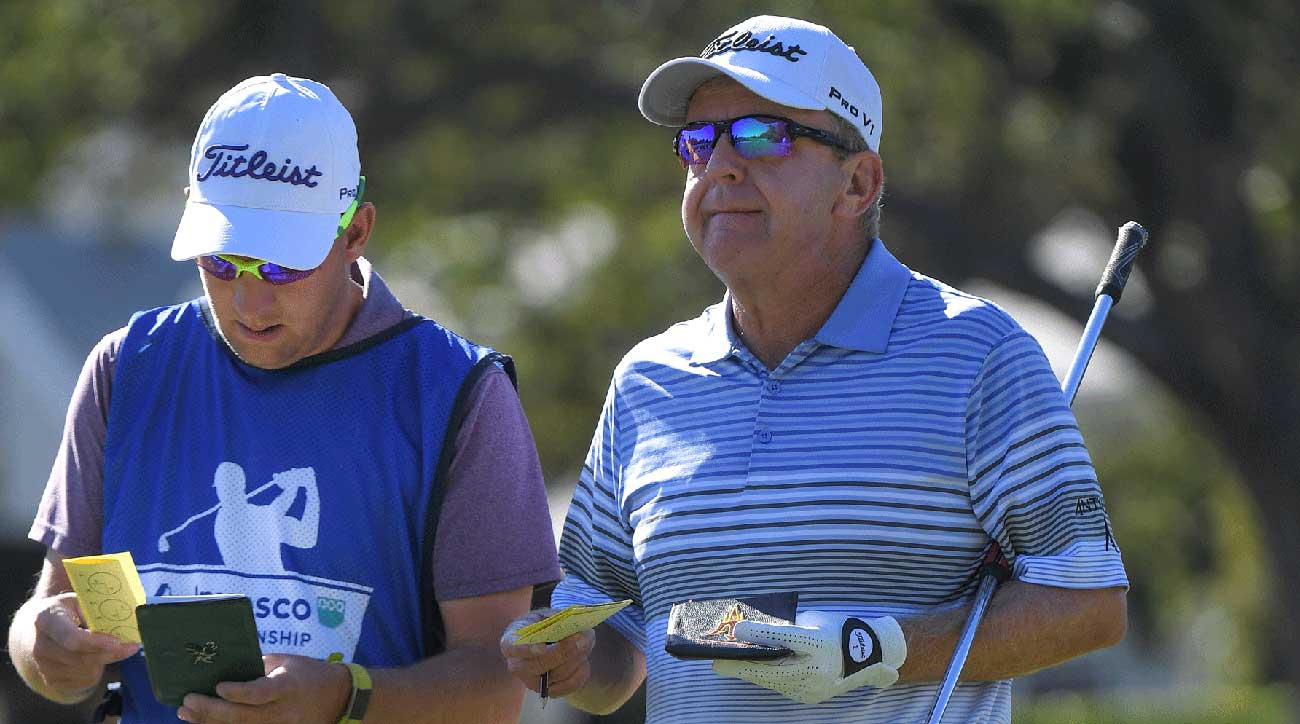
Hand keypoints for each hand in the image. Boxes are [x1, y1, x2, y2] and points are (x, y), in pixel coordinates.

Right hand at [28, 592, 139, 700]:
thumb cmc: (66, 611)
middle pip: (82, 658)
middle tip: (132, 646)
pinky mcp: (51, 681)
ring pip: (87, 672)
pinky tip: (95, 658)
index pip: (73, 638)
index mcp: (45, 620)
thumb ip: (98, 611)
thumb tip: (125, 624)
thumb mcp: (79, 601)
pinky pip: (84, 682)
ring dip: (105, 661)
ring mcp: (43, 666)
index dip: (98, 643)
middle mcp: (40, 646)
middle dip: (111, 653)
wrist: (37, 629)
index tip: (119, 641)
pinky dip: (97, 671)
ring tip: (106, 647)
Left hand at [176, 653, 349, 723]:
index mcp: (288, 687)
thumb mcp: (288, 662)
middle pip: (242, 717)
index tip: (217, 686)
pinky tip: (205, 723)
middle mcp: (282, 712)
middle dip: (211, 711)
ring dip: (210, 722)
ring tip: (187, 713)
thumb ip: (259, 667)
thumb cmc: (310, 673)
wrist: (340, 699)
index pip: (260, 693)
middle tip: (188, 701)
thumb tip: (226, 668)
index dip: (238, 692)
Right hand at [499, 608, 595, 697]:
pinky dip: (581, 671)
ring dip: (577, 657)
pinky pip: (569, 685)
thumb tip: (573, 626)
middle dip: (564, 651)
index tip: (542, 647)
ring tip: (587, 640)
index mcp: (510, 642)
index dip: (526, 649)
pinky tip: (584, 659)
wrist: (545, 640)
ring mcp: (532, 682)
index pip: (513, 647)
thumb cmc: (542, 625)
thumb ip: (556, 620)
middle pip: (540, 664)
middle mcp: (517, 666)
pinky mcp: (549, 691)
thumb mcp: (544, 616)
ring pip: (558, 674)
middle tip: (582, 636)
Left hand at [713, 610, 906, 704]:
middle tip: (717, 660)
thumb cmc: (836, 629)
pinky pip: (780, 686)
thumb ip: (788, 625)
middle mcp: (818, 667)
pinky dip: (763, 677)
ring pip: (773, 680)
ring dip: (749, 671)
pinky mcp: (809, 695)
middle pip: (773, 667)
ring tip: (727, 663)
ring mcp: (814, 686)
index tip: (737, 629)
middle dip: (743, 664)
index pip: (786, 637)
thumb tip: (755, 629)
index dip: (761, 634)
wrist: (869, 655)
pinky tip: (747, 670)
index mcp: (821, 642)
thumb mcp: (814, 620)